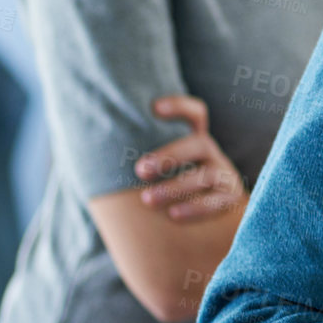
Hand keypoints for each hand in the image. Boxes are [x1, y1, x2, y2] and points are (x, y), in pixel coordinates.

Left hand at [134, 94, 246, 221]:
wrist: (211, 215)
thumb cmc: (171, 186)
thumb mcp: (160, 167)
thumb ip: (141, 157)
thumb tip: (91, 151)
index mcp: (194, 139)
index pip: (195, 113)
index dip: (178, 107)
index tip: (154, 108)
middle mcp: (211, 153)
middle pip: (198, 144)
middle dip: (169, 156)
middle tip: (140, 170)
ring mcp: (224, 175)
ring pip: (206, 175)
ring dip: (175, 187)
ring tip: (147, 200)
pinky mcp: (230, 199)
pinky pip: (217, 202)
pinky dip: (196, 208)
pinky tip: (173, 215)